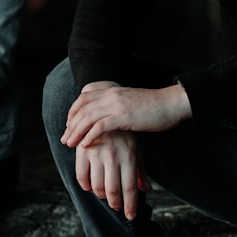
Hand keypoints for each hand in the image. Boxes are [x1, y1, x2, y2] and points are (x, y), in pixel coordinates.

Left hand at [61, 81, 191, 148]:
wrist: (172, 104)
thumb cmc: (155, 107)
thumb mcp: (132, 102)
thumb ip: (119, 106)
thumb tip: (111, 117)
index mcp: (112, 91)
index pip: (84, 98)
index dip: (73, 112)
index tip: (69, 126)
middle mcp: (111, 95)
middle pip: (82, 109)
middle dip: (71, 125)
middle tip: (65, 139)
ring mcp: (117, 105)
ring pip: (87, 117)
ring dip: (76, 132)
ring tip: (70, 144)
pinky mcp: (123, 116)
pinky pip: (100, 126)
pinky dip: (90, 136)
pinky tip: (85, 146)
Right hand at [75, 130, 150, 219]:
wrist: (105, 109)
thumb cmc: (124, 134)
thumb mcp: (135, 150)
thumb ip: (140, 171)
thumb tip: (146, 190)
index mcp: (129, 157)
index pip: (130, 188)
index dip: (130, 206)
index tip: (131, 217)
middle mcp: (113, 156)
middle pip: (112, 191)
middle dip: (116, 204)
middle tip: (117, 207)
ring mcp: (96, 154)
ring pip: (97, 186)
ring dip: (101, 196)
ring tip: (105, 195)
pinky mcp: (82, 151)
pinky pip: (81, 176)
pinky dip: (86, 186)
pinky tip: (91, 186)